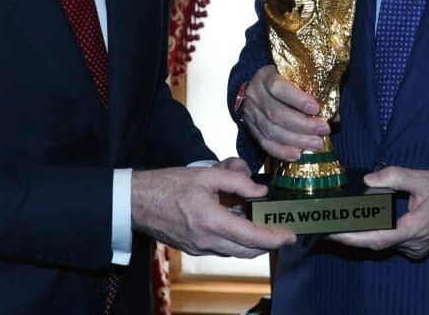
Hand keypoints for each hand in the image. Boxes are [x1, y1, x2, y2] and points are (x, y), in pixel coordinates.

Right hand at [132, 166, 294, 257]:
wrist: (137, 202)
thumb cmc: (169, 185)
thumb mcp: (206, 175)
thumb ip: (236, 181)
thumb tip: (260, 191)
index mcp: (212, 221)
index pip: (253, 237)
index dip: (275, 239)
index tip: (291, 235)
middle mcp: (208, 241)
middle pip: (248, 251)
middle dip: (268, 243)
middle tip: (280, 230)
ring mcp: (200, 248)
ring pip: (236, 251)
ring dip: (250, 241)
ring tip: (256, 220)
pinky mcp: (194, 248)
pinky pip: (222, 248)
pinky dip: (234, 239)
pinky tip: (235, 220)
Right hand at [240, 64, 330, 161]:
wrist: (257, 88)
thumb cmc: (283, 81)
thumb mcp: (295, 78)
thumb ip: (313, 92)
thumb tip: (335, 116)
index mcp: (266, 77)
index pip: (279, 88)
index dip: (297, 99)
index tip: (316, 109)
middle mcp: (255, 95)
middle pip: (276, 113)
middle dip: (302, 125)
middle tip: (323, 130)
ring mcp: (251, 114)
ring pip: (271, 131)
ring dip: (296, 140)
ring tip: (316, 144)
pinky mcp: (251, 129)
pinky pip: (264, 143)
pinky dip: (281, 151)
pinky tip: (297, 154)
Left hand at [329, 166, 428, 259]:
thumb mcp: (421, 178)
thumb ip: (394, 177)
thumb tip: (368, 180)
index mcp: (415, 228)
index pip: (378, 238)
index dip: (354, 237)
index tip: (334, 233)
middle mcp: (414, 244)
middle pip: (377, 243)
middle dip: (352, 236)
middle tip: (329, 225)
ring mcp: (417, 248)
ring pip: (384, 244)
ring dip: (364, 235)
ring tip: (342, 222)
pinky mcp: (418, 247)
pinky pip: (393, 243)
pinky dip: (378, 234)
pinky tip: (365, 224)